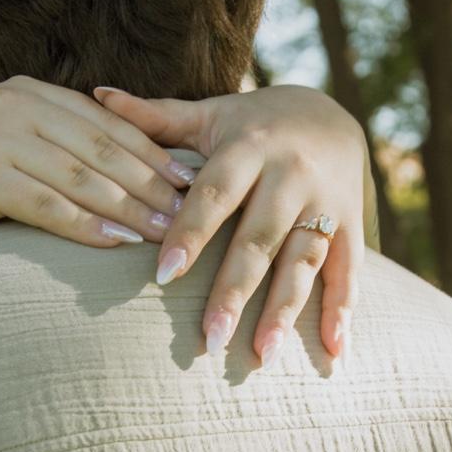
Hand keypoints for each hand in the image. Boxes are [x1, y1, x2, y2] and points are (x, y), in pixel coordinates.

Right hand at [0, 75, 197, 250]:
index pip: (105, 122)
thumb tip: (114, 173)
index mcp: (23, 91)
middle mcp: (11, 103)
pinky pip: (46, 202)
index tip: (190, 180)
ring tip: (168, 233)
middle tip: (193, 212)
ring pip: (81, 175)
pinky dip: (86, 224)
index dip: (152, 151)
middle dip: (152, 182)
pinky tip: (117, 243)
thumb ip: (47, 147)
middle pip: (101, 147)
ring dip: (131, 207)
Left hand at [93, 83, 366, 365]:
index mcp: (249, 146)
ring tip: (263, 355)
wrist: (333, 113)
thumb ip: (157, 118)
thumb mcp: (210, 115)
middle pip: (259, 238)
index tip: (163, 276)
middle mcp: (291, 174)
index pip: (214, 194)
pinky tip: (335, 352)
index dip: (189, 234)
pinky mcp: (352, 224)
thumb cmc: (253, 123)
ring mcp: (326, 202)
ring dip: (285, 311)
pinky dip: (343, 312)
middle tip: (211, 338)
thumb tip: (99, 96)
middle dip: (235, 290)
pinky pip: (349, 270)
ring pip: (304, 260)